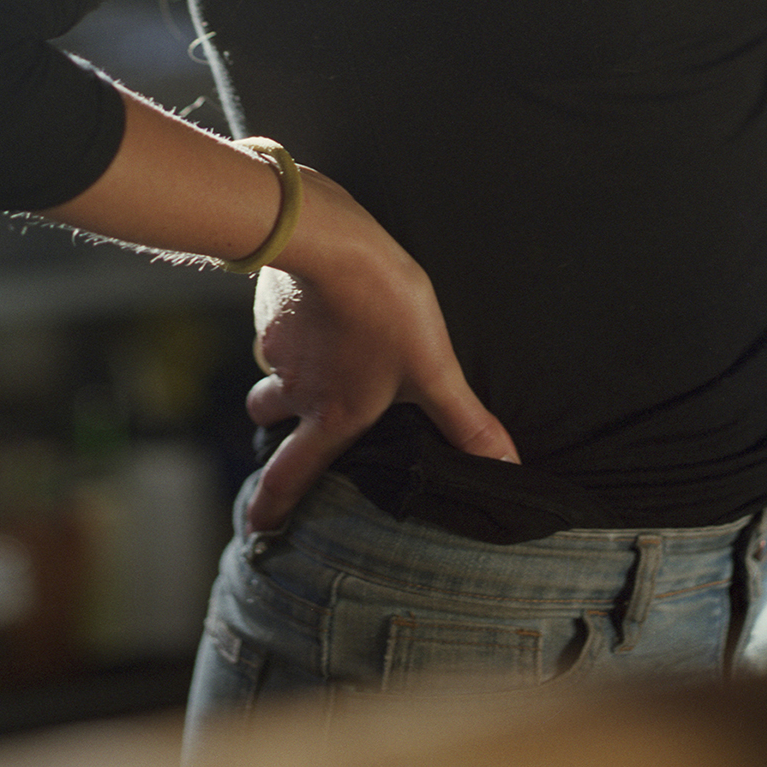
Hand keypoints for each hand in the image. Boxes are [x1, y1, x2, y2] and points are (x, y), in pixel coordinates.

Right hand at [243, 169, 518, 529]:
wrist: (330, 238)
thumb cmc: (385, 308)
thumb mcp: (434, 368)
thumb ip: (464, 421)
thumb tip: (508, 465)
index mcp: (332, 414)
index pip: (291, 474)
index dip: (272, 506)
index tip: (258, 528)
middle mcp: (296, 386)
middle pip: (265, 415)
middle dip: (272, 422)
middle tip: (284, 421)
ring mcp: (277, 343)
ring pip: (271, 363)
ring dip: (286, 364)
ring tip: (315, 345)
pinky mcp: (270, 301)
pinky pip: (274, 320)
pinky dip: (290, 318)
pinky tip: (316, 298)